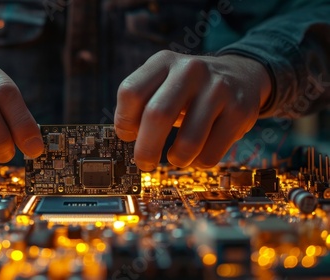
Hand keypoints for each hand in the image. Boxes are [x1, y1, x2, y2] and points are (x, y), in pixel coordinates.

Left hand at [115, 50, 271, 170]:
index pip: (130, 92)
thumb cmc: (190, 88)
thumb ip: (141, 103)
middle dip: (146, 149)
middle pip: (157, 115)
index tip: (127, 136)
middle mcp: (191, 70)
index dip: (124, 121)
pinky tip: (198, 154)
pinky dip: (199, 162)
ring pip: (188, 142)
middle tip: (144, 162)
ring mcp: (218, 89)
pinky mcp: (240, 111)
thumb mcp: (164, 81)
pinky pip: (211, 154)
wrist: (242, 75)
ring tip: (177, 157)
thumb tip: (125, 138)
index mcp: (164, 61)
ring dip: (177, 159)